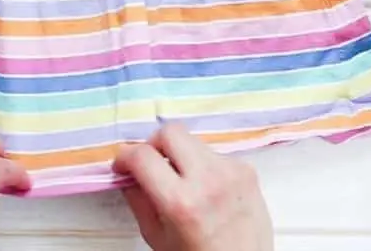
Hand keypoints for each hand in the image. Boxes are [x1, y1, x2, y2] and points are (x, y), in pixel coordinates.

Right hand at [113, 123, 271, 250]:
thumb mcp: (158, 237)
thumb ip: (138, 200)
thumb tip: (126, 172)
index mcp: (181, 202)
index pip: (144, 156)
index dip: (125, 156)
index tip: (122, 163)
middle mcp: (208, 179)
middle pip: (171, 132)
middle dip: (154, 144)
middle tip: (150, 164)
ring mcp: (231, 170)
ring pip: (194, 141)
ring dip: (181, 155)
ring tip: (181, 180)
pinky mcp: (247, 168)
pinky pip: (215, 154)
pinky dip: (203, 165)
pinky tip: (206, 188)